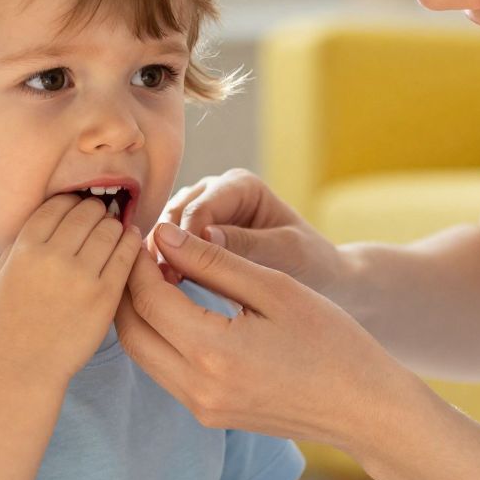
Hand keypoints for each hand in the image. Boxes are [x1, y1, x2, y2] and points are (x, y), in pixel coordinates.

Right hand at [0, 195, 142, 385]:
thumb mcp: (3, 273)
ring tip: (114, 228)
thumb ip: (22, 241)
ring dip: (114, 224)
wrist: (26, 363)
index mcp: (25, 249)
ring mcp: (81, 277)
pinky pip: (125, 256)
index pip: (56, 205)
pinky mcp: (104, 296)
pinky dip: (131, 242)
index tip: (78, 205)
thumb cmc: (12, 318)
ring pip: (109, 230)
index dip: (71, 200)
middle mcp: (53, 258)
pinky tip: (131, 239)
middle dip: (95, 209)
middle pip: (85, 213)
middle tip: (100, 214)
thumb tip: (54, 211)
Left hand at [115, 221, 418, 451]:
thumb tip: (163, 235)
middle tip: (141, 252)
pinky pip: (164, 372)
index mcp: (213, 352)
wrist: (364, 409)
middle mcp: (197, 388)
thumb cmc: (333, 342)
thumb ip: (214, 261)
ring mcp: (201, 408)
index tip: (145, 232)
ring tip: (156, 275)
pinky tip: (177, 309)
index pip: (147, 298)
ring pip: (142, 353)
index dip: (138, 261)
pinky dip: (158, 337)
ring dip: (139, 313)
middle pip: (129, 330)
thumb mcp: (275, 288)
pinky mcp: (209, 416)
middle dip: (126, 287)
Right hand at [153, 169, 347, 297]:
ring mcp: (198, 215)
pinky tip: (159, 293)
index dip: (185, 239)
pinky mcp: (190, 240)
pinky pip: (167, 249)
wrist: (320, 279)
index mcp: (240, 186)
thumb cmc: (310, 262)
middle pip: (174, 215)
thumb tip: (203, 238)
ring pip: (164, 231)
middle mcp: (214, 193)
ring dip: (158, 259)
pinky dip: (162, 268)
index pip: (201, 208)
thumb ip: (246, 244)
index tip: (176, 275)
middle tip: (162, 286)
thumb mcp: (285, 252)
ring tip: (158, 292)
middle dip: (166, 249)